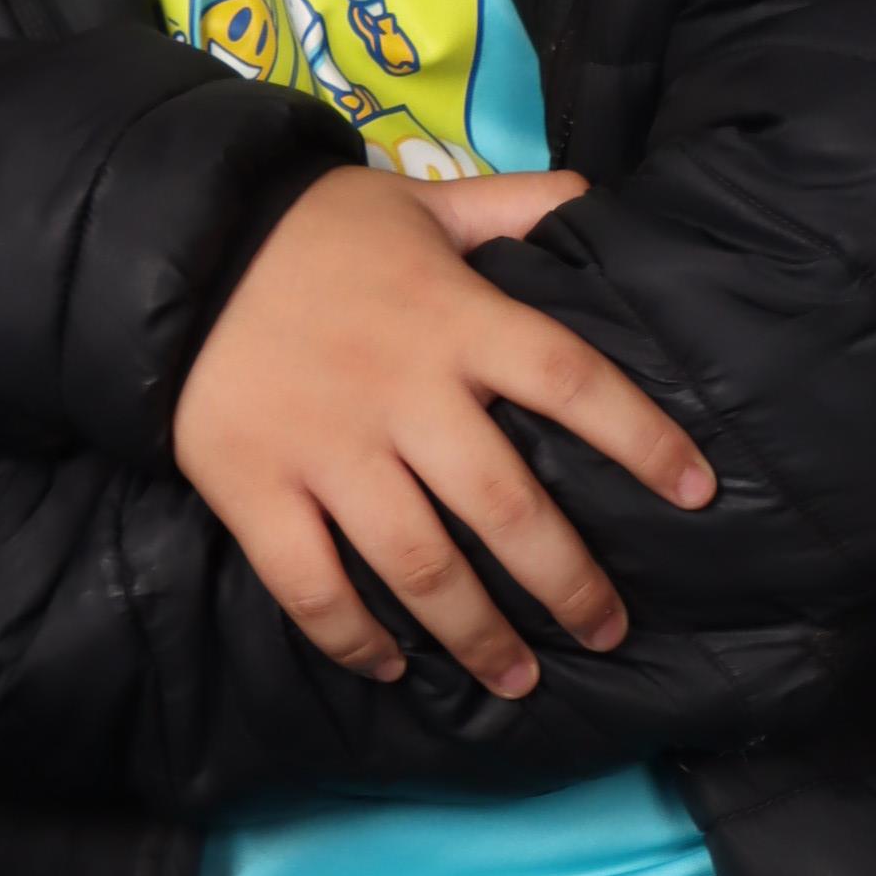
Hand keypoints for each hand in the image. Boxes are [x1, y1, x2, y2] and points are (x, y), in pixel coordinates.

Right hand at [171, 166, 713, 698]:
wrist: (178, 245)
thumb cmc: (318, 229)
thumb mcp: (420, 202)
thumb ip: (510, 206)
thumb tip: (594, 197)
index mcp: (455, 318)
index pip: (572, 379)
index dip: (642, 437)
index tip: (698, 493)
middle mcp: (401, 390)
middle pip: (506, 505)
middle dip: (567, 583)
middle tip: (608, 631)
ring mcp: (326, 446)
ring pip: (418, 564)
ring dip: (477, 634)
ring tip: (519, 678)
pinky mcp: (255, 487)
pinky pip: (312, 585)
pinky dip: (354, 638)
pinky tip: (393, 667)